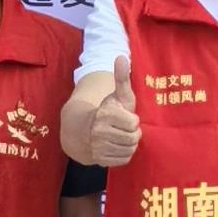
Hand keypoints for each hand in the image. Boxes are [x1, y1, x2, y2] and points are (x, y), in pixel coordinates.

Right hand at [84, 45, 143, 166]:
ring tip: (122, 136)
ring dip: (130, 144)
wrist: (84, 130)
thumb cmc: (108, 110)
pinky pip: (123, 159)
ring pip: (129, 150)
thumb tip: (122, 57)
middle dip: (133, 133)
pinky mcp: (101, 159)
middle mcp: (100, 132)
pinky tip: (118, 145)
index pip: (133, 123)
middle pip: (133, 138)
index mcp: (105, 115)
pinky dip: (124, 154)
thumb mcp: (116, 94)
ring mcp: (99, 147)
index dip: (133, 120)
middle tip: (126, 128)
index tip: (126, 117)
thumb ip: (121, 78)